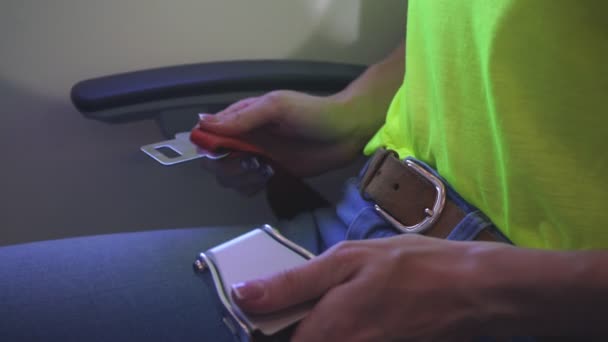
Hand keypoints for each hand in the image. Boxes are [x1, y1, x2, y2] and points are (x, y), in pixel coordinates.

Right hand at [197, 90, 369, 194]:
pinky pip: (248, 186)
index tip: (222, 153)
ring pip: (229, 176)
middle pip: (215, 159)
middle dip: (226, 166)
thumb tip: (204, 124)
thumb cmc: (313, 113)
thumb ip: (242, 118)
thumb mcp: (277, 107)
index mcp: (243, 117)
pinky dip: (251, 186)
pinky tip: (268, 178)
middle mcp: (246, 138)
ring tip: (263, 171)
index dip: (208, 146)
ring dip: (240, 178)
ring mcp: (258, 157)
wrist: (346, 132)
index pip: (209, 133)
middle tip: (250, 163)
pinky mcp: (271, 173)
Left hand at [230, 235, 507, 340]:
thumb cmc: (410, 267)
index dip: (259, 329)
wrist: (473, 291)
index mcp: (324, 333)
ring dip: (312, 327)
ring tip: (322, 302)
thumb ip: (293, 283)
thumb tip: (243, 295)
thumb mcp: (348, 261)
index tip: (258, 311)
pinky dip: (334, 331)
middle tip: (294, 300)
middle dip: (288, 326)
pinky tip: (348, 308)